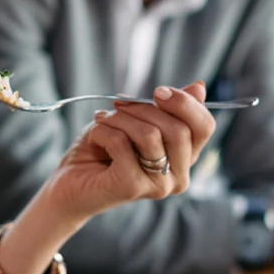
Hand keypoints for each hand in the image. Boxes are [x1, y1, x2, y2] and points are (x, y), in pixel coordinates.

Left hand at [42, 82, 215, 223]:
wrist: (68, 187)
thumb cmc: (102, 152)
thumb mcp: (137, 122)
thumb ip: (167, 109)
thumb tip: (200, 86)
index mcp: (184, 160)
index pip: (204, 126)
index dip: (185, 103)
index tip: (157, 91)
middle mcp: (178, 178)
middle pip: (179, 129)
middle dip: (143, 108)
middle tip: (118, 105)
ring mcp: (158, 186)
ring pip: (150, 134)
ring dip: (119, 119)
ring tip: (103, 122)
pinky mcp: (133, 187)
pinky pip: (122, 143)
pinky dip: (102, 131)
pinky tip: (94, 138)